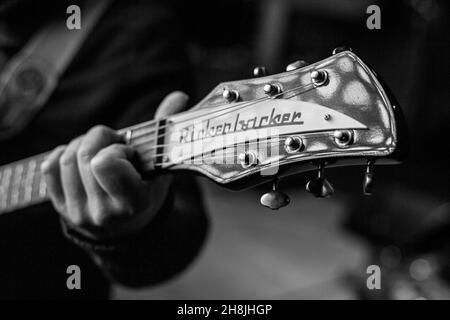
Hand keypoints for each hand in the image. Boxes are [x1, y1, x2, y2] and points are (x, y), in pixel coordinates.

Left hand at [41, 91, 188, 239]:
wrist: (127, 225)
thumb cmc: (148, 189)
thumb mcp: (161, 165)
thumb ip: (166, 130)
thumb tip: (179, 96)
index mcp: (133, 203)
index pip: (105, 164)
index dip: (115, 149)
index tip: (128, 153)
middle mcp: (103, 212)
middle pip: (84, 156)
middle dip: (99, 138)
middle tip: (113, 145)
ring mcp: (79, 212)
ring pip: (66, 159)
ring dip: (82, 144)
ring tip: (99, 150)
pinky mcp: (61, 208)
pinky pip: (50, 167)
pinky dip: (64, 153)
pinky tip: (81, 158)